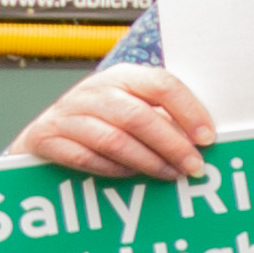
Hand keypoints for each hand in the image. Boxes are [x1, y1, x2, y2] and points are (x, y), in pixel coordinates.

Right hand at [15, 65, 214, 183]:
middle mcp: (93, 90)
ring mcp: (66, 113)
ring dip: (147, 161)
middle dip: (172, 145)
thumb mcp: (133, 107)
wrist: (46, 131)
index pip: (162, 84)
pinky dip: (113, 169)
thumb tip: (204, 141)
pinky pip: (85, 158)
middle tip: (194, 167)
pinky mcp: (46, 137)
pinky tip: (132, 176)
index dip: (189, 111)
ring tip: (170, 175)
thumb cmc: (104, 120)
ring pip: (114, 140)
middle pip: (139, 117)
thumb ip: (164, 117)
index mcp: (122, 75)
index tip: (207, 138)